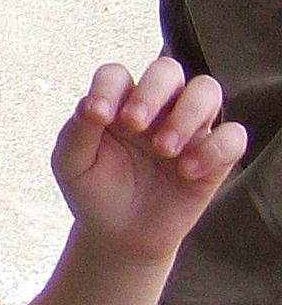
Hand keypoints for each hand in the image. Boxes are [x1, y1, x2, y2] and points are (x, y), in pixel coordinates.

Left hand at [53, 57, 247, 261]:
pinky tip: (187, 172)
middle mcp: (155, 108)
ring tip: (164, 149)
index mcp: (116, 103)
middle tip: (135, 125)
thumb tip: (91, 105)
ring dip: (187, 113)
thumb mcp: (72, 165)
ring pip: (207, 90)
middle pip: (167, 70)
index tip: (99, 116)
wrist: (119, 234)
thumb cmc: (93, 191)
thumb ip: (77, 132)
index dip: (108, 87)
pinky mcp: (214, 156)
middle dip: (152, 91)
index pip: (116, 75)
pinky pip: (233, 135)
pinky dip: (215, 149)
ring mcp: (187, 128)